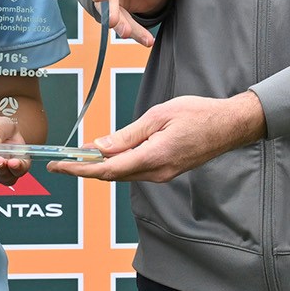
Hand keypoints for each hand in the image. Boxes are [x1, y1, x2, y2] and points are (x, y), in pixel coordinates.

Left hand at [49, 92, 264, 181]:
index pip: (107, 169)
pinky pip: (135, 171)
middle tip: (60, 163)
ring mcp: (162, 174)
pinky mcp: (166, 170)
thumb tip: (101, 147)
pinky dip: (116, 165)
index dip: (80, 168)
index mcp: (153, 157)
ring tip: (77, 157)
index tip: (60, 165)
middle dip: (83, 169)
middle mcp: (156, 172)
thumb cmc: (198, 114)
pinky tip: (106, 155)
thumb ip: (128, 135)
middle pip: (111, 176)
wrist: (229, 126)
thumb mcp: (158, 116)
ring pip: (122, 174)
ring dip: (99, 168)